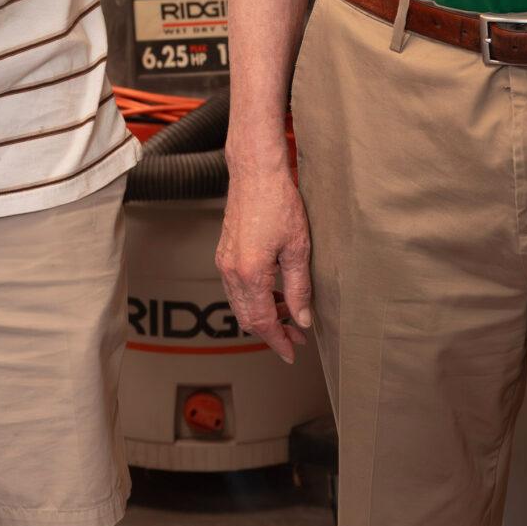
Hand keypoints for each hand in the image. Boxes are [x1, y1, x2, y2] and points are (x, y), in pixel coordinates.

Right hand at [217, 163, 314, 362]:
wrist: (255, 173)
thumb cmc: (278, 203)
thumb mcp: (298, 249)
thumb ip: (299, 289)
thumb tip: (302, 319)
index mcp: (249, 274)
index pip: (262, 321)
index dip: (278, 341)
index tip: (292, 353)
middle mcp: (230, 271)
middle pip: (247, 318)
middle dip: (272, 331)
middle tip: (298, 336)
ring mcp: (224, 262)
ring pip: (240, 304)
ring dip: (263, 314)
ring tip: (290, 313)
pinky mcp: (225, 253)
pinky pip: (236, 288)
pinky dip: (254, 298)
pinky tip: (275, 292)